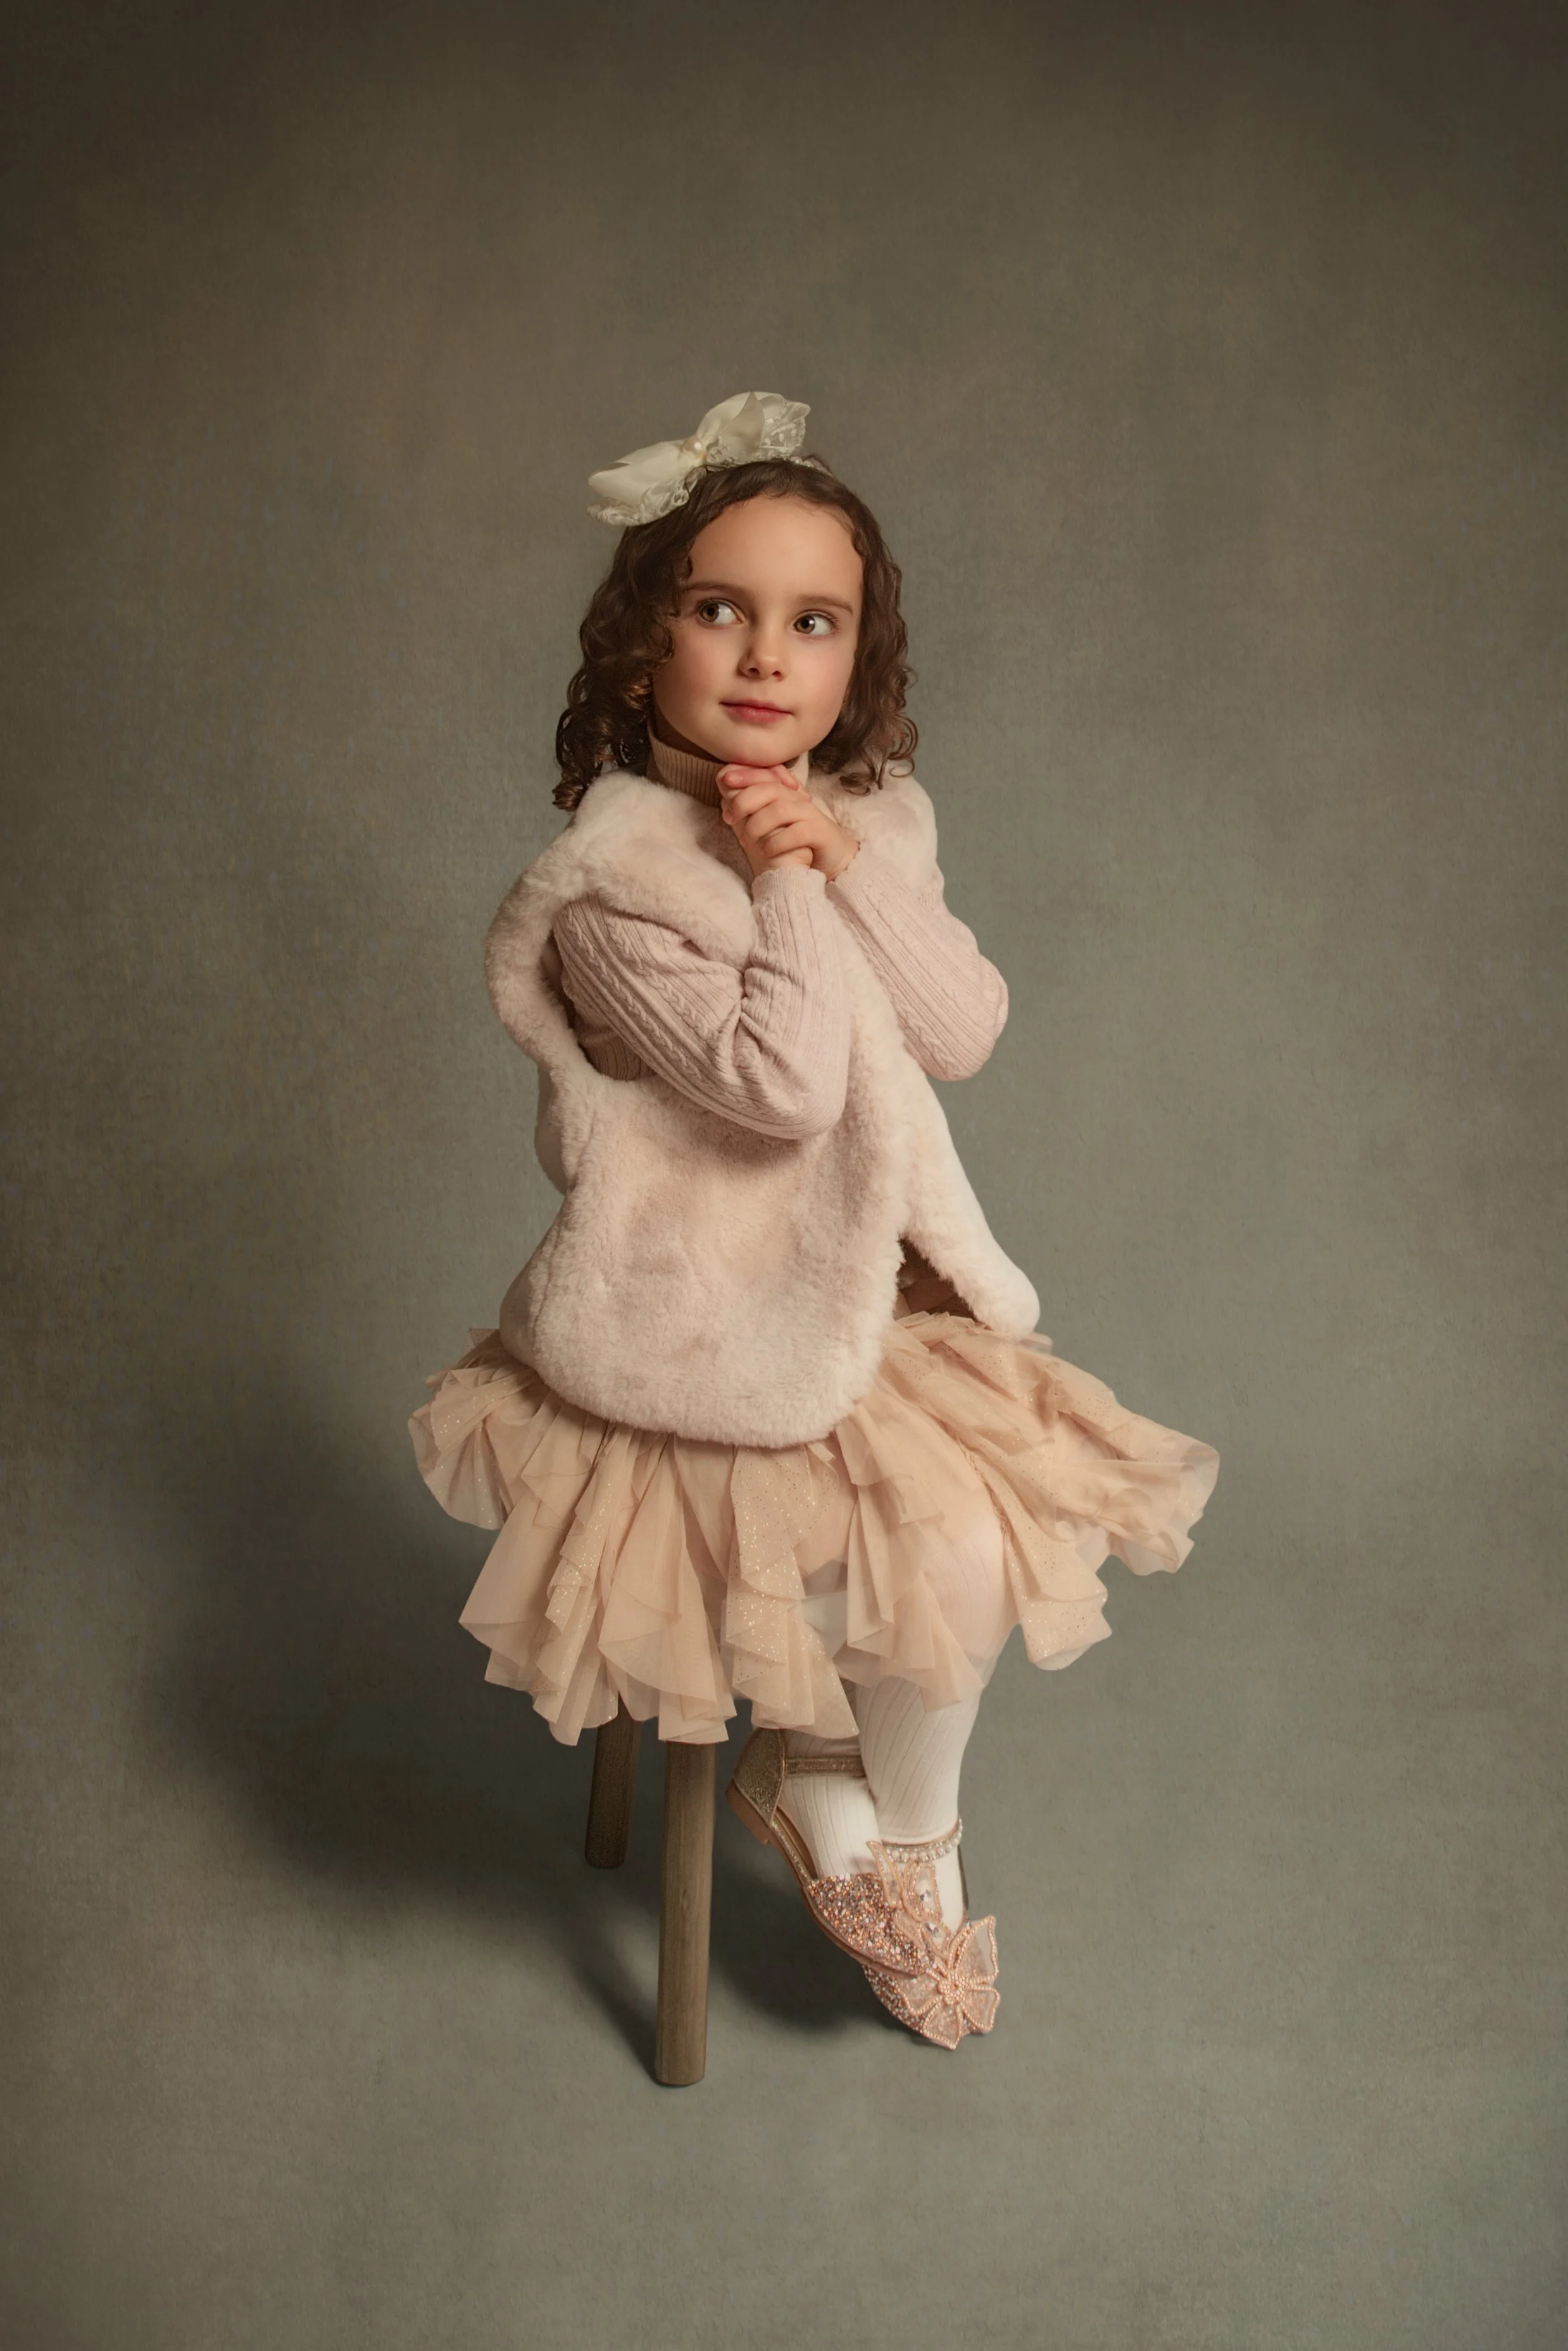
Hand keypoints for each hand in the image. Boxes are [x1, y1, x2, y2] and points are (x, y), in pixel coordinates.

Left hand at [715, 762, 862, 881]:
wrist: (830, 856)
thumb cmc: (796, 839)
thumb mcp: (772, 822)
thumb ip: (754, 809)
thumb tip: (725, 800)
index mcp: (787, 793)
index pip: (766, 774)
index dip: (746, 774)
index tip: (725, 781)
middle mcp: (799, 799)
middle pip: (770, 789)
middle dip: (745, 801)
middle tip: (731, 818)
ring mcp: (810, 815)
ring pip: (780, 810)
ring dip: (757, 826)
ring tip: (746, 841)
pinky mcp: (818, 833)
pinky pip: (796, 833)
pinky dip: (776, 842)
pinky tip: (765, 851)